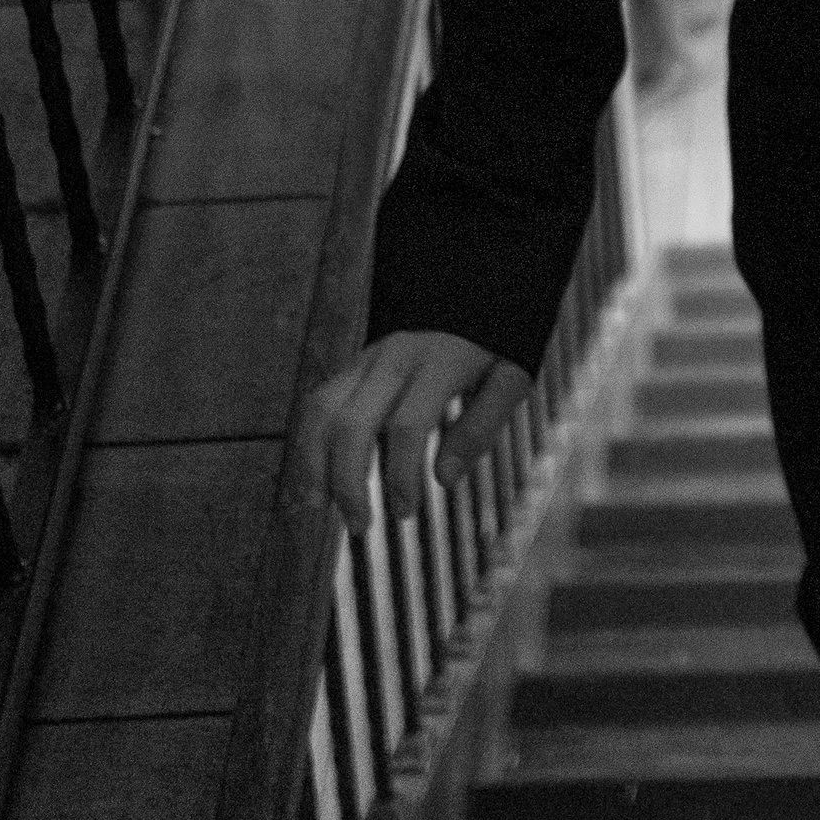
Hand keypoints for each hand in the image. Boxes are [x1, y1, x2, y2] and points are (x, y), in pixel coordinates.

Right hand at [299, 328, 533, 532]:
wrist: (471, 292)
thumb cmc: (494, 346)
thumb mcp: (510, 380)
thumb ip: (481, 427)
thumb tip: (444, 479)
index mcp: (439, 362)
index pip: (407, 425)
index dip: (401, 474)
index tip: (406, 512)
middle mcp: (393, 357)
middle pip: (352, 422)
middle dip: (348, 481)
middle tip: (360, 526)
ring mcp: (366, 359)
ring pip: (321, 410)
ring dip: (314, 463)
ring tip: (320, 507)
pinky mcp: (352, 367)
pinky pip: (318, 405)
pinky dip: (310, 445)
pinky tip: (316, 481)